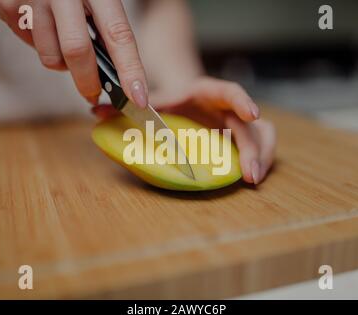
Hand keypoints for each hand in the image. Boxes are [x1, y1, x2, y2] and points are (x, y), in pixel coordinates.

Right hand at [0, 0, 147, 106]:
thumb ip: (108, 28)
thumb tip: (119, 76)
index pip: (118, 35)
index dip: (130, 70)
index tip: (139, 98)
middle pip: (77, 52)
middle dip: (88, 82)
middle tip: (94, 95)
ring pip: (51, 57)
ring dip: (63, 63)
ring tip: (64, 40)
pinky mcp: (8, 8)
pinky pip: (31, 47)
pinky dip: (42, 46)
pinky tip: (45, 26)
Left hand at [93, 76, 275, 183]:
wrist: (181, 100)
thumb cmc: (166, 101)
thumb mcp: (149, 101)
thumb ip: (127, 105)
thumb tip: (96, 112)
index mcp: (205, 92)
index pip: (227, 91)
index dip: (242, 101)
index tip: (252, 115)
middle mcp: (225, 107)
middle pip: (249, 123)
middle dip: (253, 147)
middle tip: (250, 173)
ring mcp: (235, 124)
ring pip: (262, 136)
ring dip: (262, 157)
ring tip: (253, 180)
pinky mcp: (238, 139)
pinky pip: (257, 148)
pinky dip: (257, 163)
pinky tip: (250, 179)